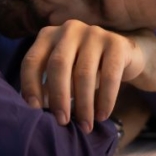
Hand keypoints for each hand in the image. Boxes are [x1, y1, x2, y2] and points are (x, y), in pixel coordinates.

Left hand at [20, 20, 155, 133]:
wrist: (124, 55)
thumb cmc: (85, 69)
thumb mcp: (63, 72)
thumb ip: (47, 86)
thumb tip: (35, 114)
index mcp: (48, 35)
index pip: (32, 61)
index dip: (30, 86)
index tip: (35, 111)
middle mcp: (69, 29)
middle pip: (58, 65)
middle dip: (58, 97)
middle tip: (62, 122)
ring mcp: (94, 33)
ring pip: (84, 73)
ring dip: (84, 104)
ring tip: (85, 126)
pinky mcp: (116, 43)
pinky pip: (109, 75)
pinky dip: (105, 99)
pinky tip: (102, 116)